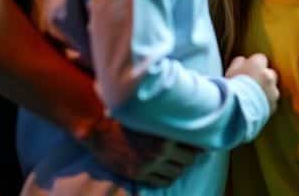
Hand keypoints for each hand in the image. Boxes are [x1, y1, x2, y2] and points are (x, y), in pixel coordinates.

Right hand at [81, 114, 200, 187]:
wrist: (100, 128)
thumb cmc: (129, 117)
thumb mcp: (152, 116)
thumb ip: (170, 122)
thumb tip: (191, 123)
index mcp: (166, 135)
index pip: (194, 147)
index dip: (198, 146)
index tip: (198, 144)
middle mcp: (160, 152)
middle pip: (188, 161)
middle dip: (189, 157)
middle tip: (186, 151)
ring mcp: (148, 165)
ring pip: (176, 173)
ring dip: (178, 167)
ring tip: (176, 161)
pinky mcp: (138, 174)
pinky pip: (161, 182)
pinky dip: (166, 177)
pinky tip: (165, 169)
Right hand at [227, 53, 279, 107]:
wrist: (233, 111)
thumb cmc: (229, 90)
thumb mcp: (229, 71)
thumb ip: (239, 63)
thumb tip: (243, 61)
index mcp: (257, 65)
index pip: (260, 58)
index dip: (253, 65)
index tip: (247, 71)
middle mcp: (268, 76)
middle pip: (270, 73)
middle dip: (263, 78)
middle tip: (251, 85)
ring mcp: (273, 92)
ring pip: (272, 89)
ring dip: (265, 91)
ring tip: (252, 99)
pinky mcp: (273, 106)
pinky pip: (271, 102)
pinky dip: (265, 104)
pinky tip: (254, 108)